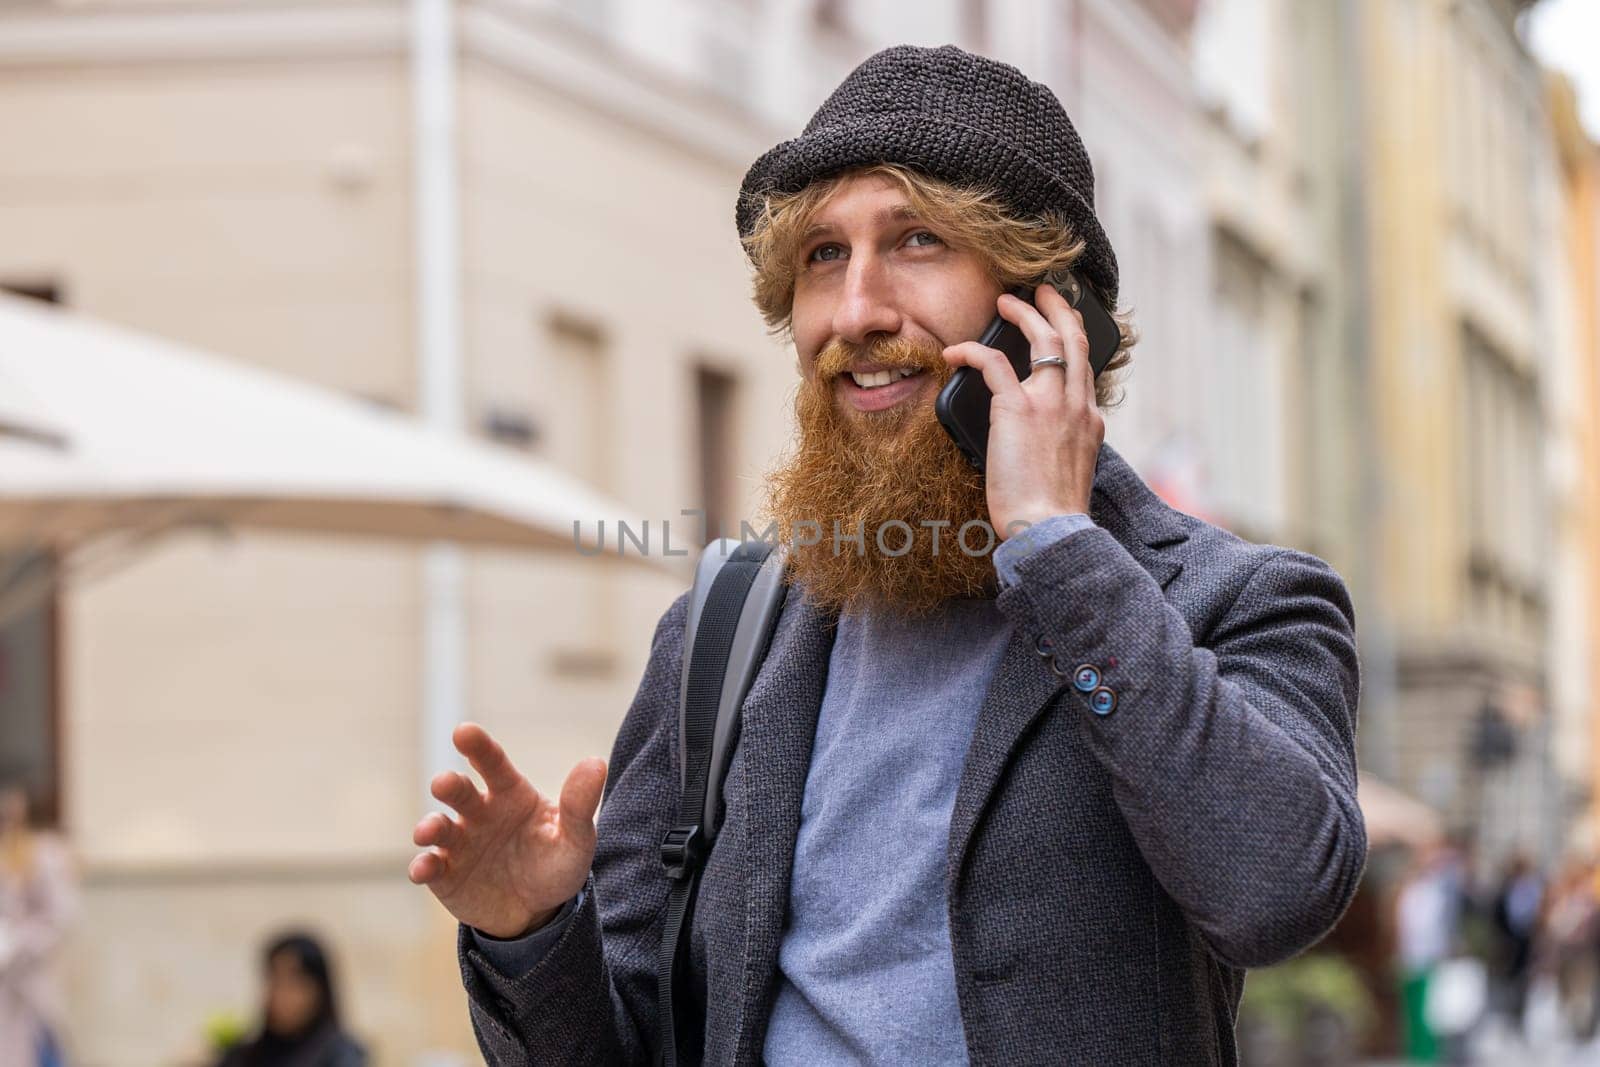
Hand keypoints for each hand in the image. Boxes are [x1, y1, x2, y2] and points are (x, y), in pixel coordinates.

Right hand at [408, 722, 607, 938]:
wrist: (539, 911)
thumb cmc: (556, 864)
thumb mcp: (576, 838)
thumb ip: (580, 804)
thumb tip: (596, 762)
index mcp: (510, 794)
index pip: (493, 763)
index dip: (478, 746)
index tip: (463, 732)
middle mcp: (479, 812)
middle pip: (458, 792)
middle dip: (449, 785)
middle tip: (444, 784)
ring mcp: (459, 843)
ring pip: (437, 827)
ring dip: (429, 826)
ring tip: (428, 831)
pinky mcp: (445, 874)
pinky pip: (429, 866)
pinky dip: (422, 866)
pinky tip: (423, 870)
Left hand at [941, 282, 1103, 537]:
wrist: (1050, 528)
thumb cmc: (1052, 511)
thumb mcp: (1069, 470)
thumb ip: (1059, 443)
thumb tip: (1032, 436)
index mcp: (1089, 420)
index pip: (1084, 368)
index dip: (1074, 340)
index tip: (1063, 325)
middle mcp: (1076, 404)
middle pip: (1074, 339)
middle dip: (1059, 308)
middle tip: (1044, 292)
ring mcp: (1051, 403)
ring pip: (1044, 338)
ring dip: (1024, 313)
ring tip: (1006, 302)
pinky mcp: (1018, 409)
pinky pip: (993, 363)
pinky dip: (971, 351)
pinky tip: (955, 352)